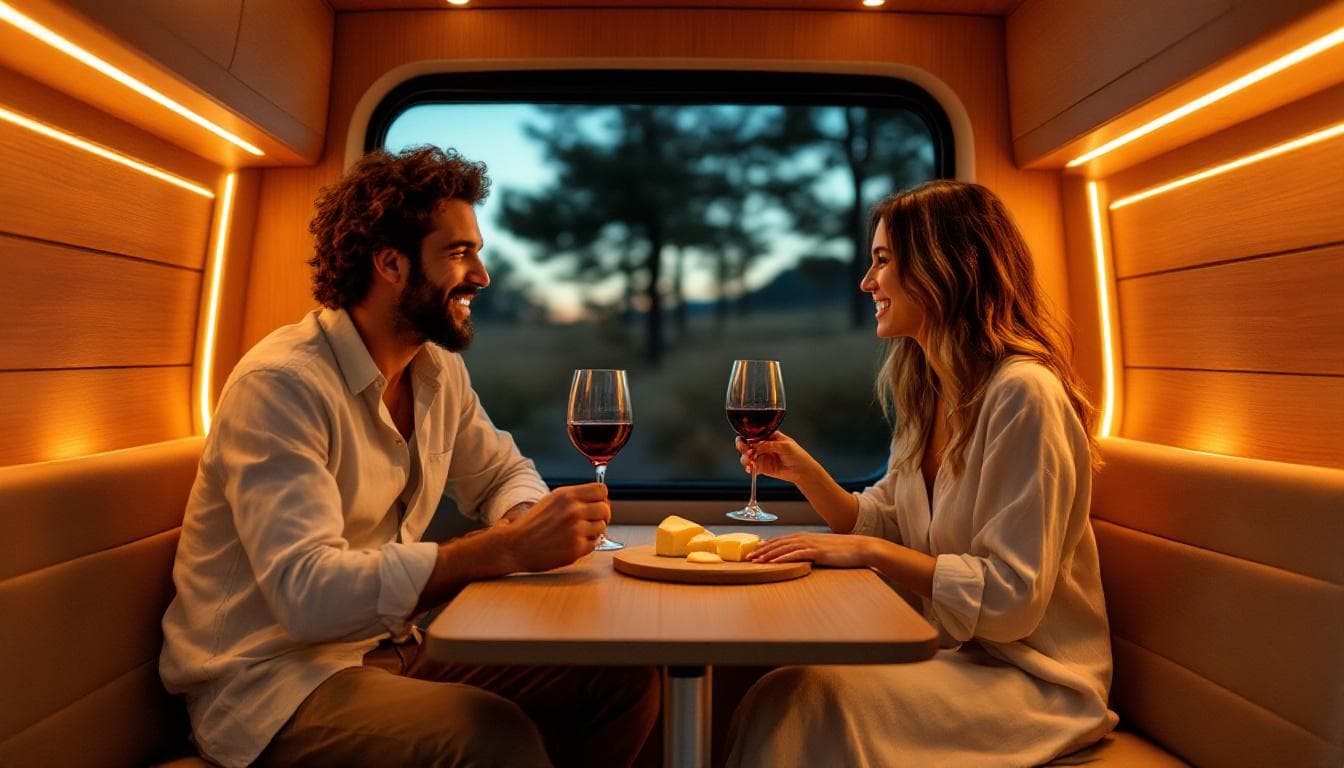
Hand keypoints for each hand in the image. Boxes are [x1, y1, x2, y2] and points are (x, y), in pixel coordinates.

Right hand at [499, 484, 609, 571]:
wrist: (514, 546)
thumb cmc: (532, 525)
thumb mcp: (552, 501)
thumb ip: (574, 498)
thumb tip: (600, 500)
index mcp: (567, 495)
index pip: (601, 490)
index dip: (602, 498)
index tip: (598, 505)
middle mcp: (573, 510)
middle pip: (605, 509)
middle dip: (601, 517)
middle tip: (590, 523)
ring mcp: (576, 530)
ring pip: (602, 528)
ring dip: (593, 532)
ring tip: (576, 534)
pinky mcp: (576, 549)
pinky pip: (593, 545)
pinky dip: (585, 546)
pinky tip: (570, 544)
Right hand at [737, 430, 817, 485]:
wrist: (802, 471)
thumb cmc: (797, 455)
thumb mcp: (785, 446)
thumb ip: (770, 445)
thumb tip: (756, 447)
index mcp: (769, 436)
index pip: (753, 434)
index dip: (747, 437)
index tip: (746, 442)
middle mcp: (763, 445)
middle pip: (746, 444)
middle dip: (742, 447)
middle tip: (747, 452)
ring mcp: (762, 457)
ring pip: (746, 456)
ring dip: (745, 459)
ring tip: (751, 462)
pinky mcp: (762, 468)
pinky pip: (751, 468)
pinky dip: (749, 469)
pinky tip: (751, 469)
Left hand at [747, 532, 872, 568]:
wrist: (859, 548)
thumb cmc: (841, 551)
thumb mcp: (821, 549)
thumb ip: (808, 552)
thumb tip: (799, 558)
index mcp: (804, 537)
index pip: (779, 541)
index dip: (765, 546)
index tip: (753, 552)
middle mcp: (804, 538)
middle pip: (777, 544)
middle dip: (761, 550)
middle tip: (747, 557)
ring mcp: (810, 544)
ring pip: (783, 548)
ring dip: (768, 554)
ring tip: (756, 561)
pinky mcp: (817, 552)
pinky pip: (796, 555)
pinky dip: (783, 558)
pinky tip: (774, 562)